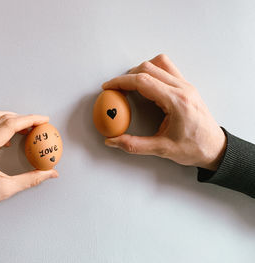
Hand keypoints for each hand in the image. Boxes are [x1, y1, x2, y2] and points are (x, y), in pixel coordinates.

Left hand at [0, 110, 57, 214]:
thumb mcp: (5, 190)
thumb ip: (31, 180)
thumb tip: (50, 173)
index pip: (9, 125)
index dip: (29, 120)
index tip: (43, 120)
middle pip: (2, 118)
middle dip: (23, 118)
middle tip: (39, 124)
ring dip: (11, 118)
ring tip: (25, 127)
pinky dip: (1, 125)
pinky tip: (10, 137)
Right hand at [102, 54, 225, 170]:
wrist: (215, 148)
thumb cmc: (194, 148)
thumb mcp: (162, 149)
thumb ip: (134, 145)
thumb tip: (113, 141)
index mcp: (176, 101)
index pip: (143, 81)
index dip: (121, 82)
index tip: (109, 87)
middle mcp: (182, 88)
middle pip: (149, 68)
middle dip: (127, 76)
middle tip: (116, 90)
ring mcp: (186, 85)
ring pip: (159, 63)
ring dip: (141, 70)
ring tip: (131, 85)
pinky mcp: (186, 86)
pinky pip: (167, 68)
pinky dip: (153, 71)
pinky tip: (147, 86)